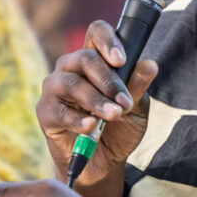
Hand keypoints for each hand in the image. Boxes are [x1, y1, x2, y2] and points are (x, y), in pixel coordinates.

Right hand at [36, 20, 158, 184]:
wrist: (103, 163)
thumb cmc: (119, 128)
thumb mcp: (136, 109)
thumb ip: (138, 87)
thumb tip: (150, 64)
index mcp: (95, 59)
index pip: (96, 32)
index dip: (107, 40)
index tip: (121, 60)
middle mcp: (71, 67)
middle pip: (84, 58)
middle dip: (108, 80)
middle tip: (124, 101)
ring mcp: (55, 88)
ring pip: (71, 83)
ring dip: (96, 100)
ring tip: (113, 115)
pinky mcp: (45, 112)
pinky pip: (59, 110)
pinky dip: (78, 119)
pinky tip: (91, 127)